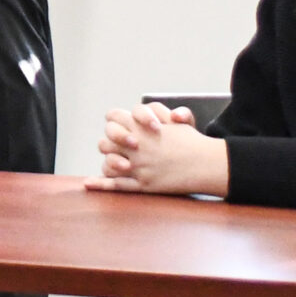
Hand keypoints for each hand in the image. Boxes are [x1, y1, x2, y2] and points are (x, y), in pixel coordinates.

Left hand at [85, 103, 228, 196]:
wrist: (207, 165)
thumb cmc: (192, 142)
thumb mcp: (177, 122)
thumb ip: (161, 114)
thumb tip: (161, 112)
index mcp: (142, 127)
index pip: (114, 118)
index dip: (115, 121)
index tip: (120, 126)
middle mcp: (137, 146)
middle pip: (106, 141)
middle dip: (108, 142)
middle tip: (116, 145)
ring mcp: (139, 166)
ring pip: (109, 162)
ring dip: (107, 161)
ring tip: (112, 160)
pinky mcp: (143, 185)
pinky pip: (116, 185)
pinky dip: (101, 184)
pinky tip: (88, 183)